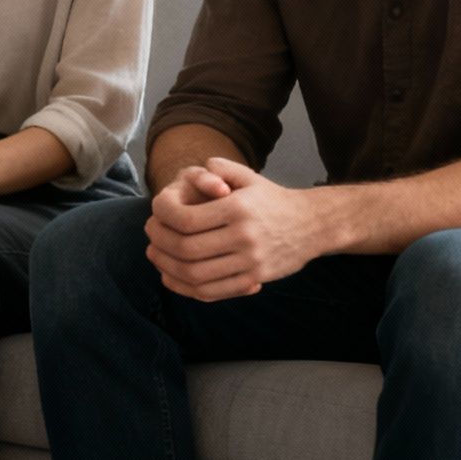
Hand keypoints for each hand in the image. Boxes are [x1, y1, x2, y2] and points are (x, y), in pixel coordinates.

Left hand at [144, 158, 317, 301]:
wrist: (311, 225)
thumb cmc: (271, 199)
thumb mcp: (249, 177)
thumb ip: (221, 168)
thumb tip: (198, 168)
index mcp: (237, 207)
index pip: (187, 219)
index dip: (162, 220)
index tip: (153, 216)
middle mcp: (243, 235)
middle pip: (187, 250)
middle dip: (160, 244)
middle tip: (149, 238)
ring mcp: (250, 261)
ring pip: (197, 275)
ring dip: (168, 269)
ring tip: (156, 257)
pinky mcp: (255, 278)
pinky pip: (214, 291)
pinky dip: (187, 289)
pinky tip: (173, 278)